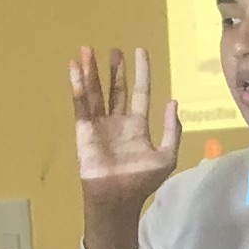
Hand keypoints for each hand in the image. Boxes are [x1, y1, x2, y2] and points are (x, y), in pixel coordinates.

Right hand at [69, 43, 183, 248]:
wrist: (117, 198)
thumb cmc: (142, 181)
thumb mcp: (166, 156)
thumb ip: (171, 130)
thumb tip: (172, 102)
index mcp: (137, 126)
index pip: (139, 92)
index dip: (141, 72)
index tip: (140, 51)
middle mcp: (118, 122)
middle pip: (116, 90)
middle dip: (115, 70)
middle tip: (115, 50)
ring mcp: (99, 125)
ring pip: (95, 93)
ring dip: (91, 72)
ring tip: (88, 50)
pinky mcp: (84, 130)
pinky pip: (81, 104)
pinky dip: (78, 86)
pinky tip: (76, 68)